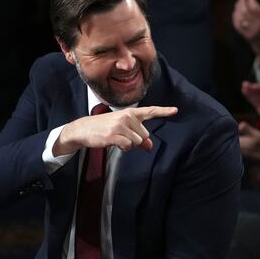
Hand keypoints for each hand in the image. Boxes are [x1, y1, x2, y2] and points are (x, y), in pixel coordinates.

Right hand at [54, 106, 177, 155]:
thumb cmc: (105, 128)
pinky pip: (128, 146)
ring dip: (128, 145)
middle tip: (122, 136)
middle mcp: (126, 116)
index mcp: (130, 113)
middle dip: (136, 140)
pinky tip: (114, 143)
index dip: (164, 111)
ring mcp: (120, 125)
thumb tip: (149, 146)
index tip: (175, 110)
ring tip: (116, 139)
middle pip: (144, 135)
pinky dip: (123, 148)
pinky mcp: (114, 135)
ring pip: (137, 142)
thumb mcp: (122, 129)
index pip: (150, 111)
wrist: (83, 129)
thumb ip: (138, 136)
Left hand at [232, 0, 259, 55]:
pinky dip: (235, 18)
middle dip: (242, 3)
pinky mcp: (246, 36)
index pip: (255, 8)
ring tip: (238, 3)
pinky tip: (235, 12)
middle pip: (246, 12)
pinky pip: (238, 26)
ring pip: (241, 18)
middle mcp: (257, 26)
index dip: (251, 1)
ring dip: (237, 9)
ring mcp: (251, 32)